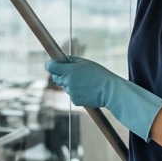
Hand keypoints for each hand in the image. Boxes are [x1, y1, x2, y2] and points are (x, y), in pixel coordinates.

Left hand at [45, 56, 161, 141]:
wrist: (110, 91)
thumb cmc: (99, 74)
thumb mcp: (85, 63)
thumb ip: (71, 61)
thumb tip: (60, 59)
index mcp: (70, 70)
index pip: (51, 67)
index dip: (50, 64)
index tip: (52, 63)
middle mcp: (68, 82)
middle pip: (56, 78)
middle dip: (61, 74)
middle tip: (71, 72)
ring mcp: (71, 92)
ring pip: (65, 86)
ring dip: (71, 83)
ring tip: (86, 82)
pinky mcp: (75, 101)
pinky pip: (72, 94)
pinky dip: (77, 92)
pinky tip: (88, 90)